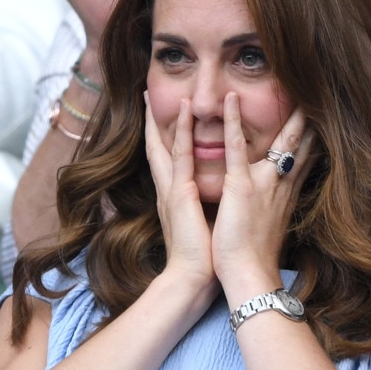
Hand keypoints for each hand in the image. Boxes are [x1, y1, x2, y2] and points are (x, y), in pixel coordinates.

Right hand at [144, 94, 215, 290]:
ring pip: (168, 144)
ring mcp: (172, 189)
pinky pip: (181, 154)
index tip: (166, 117)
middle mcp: (170, 189)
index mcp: (177, 197)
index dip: (164, 136)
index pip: (170, 160)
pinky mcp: (179, 194)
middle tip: (147, 96)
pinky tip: (184, 109)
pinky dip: (181, 130)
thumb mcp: (205, 223)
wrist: (195, 279)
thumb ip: (208, 204)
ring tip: (163, 91)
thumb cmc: (205, 256)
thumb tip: (223, 192)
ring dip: (169, 117)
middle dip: (153, 122)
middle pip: (159, 147)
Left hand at [212, 93, 313, 292]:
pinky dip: (233, 121)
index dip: (314, 134)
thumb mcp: (273, 223)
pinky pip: (237, 147)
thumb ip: (279, 202)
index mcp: (287, 193)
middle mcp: (281, 183)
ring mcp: (263, 183)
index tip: (320, 115)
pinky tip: (230, 98)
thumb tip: (282, 192)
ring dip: (286, 110)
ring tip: (290, 80)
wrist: (249, 276)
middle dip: (311, 115)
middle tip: (318, 89)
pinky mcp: (241, 187)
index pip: (306, 156)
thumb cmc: (257, 254)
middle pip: (303, 142)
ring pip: (279, 139)